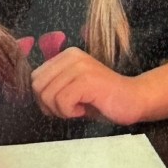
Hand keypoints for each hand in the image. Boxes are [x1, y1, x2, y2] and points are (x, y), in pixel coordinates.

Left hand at [30, 47, 145, 125]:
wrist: (134, 100)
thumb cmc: (102, 99)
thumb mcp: (72, 88)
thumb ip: (54, 85)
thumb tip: (33, 94)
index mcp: (66, 55)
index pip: (35, 78)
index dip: (44, 98)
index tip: (63, 103)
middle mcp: (71, 56)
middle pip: (37, 86)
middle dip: (49, 105)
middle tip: (70, 108)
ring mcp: (80, 67)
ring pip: (48, 95)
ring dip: (61, 110)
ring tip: (79, 108)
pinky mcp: (87, 80)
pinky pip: (62, 102)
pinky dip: (70, 112)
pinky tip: (85, 109)